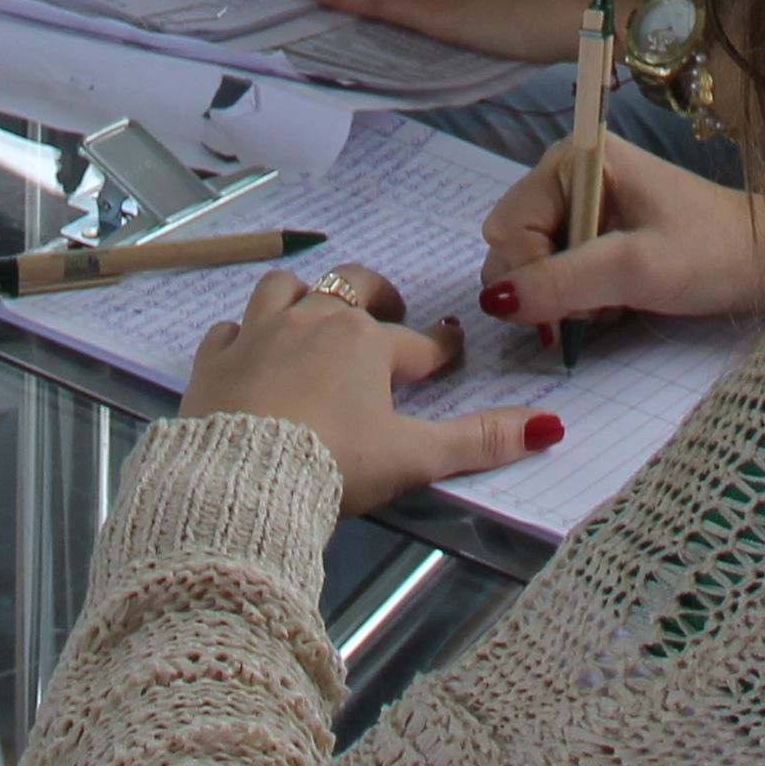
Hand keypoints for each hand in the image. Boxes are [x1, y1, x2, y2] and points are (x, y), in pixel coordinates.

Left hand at [179, 264, 556, 512]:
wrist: (241, 478)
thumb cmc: (334, 461)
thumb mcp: (414, 456)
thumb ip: (479, 440)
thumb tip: (549, 425)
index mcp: (365, 341)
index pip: (417, 341)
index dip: (440, 347)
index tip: (452, 348)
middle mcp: (311, 321)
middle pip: (351, 287)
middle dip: (376, 295)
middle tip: (390, 313)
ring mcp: (257, 335)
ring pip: (285, 289)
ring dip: (305, 296)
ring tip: (317, 312)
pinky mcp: (215, 359)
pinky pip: (230, 328)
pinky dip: (245, 333)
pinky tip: (252, 347)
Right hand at [479, 142, 764, 330]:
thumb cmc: (712, 254)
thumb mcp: (637, 269)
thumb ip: (563, 282)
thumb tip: (493, 300)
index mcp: (574, 159)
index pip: (509, 225)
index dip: (527, 274)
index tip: (566, 314)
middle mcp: (568, 174)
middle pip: (511, 244)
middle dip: (543, 287)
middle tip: (595, 307)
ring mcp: (580, 204)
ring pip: (531, 266)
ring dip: (561, 298)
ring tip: (610, 303)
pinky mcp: (593, 233)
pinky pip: (555, 274)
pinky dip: (576, 299)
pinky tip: (614, 301)